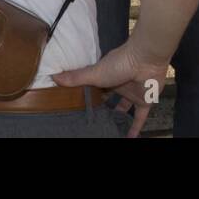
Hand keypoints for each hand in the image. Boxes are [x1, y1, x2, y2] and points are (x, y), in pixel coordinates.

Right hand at [53, 43, 169, 137]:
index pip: (96, 88)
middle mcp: (119, 84)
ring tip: (108, 131)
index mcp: (106, 76)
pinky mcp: (145, 100)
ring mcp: (132, 93)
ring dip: (118, 119)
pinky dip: (136, 128)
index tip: (79, 108)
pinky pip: (140, 117)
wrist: (146, 59)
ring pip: (124, 109)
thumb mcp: (94, 73)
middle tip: (93, 123)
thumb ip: (76, 77)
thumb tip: (53, 76)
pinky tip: (130, 139)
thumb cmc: (119, 64)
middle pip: (109, 99)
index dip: (89, 97)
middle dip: (103, 109)